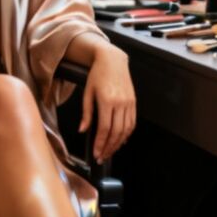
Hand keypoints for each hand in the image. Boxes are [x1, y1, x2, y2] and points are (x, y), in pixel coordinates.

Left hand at [79, 46, 135, 161]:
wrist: (112, 60)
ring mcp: (129, 103)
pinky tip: (120, 139)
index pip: (104, 129)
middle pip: (116, 133)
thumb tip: (83, 130)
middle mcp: (120, 103)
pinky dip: (127, 134)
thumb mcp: (87, 92)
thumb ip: (86, 113)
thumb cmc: (97, 74)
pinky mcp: (133, 102)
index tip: (96, 153)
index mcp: (107, 101)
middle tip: (102, 157)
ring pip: (126, 130)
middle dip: (109, 148)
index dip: (100, 144)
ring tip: (110, 151)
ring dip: (118, 143)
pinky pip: (132, 122)